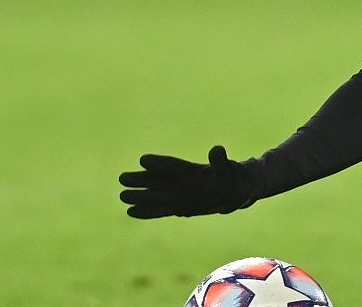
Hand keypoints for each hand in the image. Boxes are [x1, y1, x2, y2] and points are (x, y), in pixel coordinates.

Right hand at [118, 144, 256, 217]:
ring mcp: (180, 194)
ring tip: (122, 195)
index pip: (173, 165)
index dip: (160, 163)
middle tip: (123, 178)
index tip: (143, 159)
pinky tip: (131, 211)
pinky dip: (148, 212)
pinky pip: (161, 210)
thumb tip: (216, 149)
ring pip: (156, 194)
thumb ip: (219, 161)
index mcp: (193, 170)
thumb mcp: (228, 169)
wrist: (238, 191)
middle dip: (142, 179)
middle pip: (158, 179)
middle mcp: (182, 182)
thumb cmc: (233, 176)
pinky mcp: (180, 207)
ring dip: (141, 195)